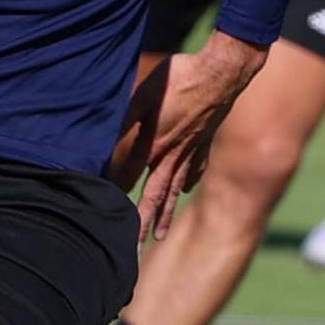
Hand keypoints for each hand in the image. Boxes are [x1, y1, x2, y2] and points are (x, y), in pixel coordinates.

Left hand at [117, 32, 266, 243]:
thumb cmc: (180, 77)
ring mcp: (192, 151)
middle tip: (133, 251)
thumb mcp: (143, 93)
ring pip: (176, 189)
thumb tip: (101, 140)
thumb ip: (123, 119)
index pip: (128, 178)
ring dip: (167, 214)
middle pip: (154, 196)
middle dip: (141, 224)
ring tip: (160, 237)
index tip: (100, 218)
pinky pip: (195, 169)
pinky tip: (186, 191)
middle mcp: (173, 155)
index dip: (113, 197)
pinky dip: (189, 183)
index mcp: (154, 144)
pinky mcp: (205, 142)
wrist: (223, 72)